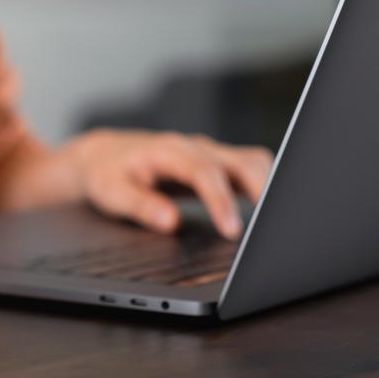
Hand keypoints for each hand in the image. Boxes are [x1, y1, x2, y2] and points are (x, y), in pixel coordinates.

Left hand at [66, 129, 273, 238]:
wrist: (103, 155)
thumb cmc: (107, 174)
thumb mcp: (112, 192)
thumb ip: (141, 206)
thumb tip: (171, 222)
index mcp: (168, 151)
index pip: (205, 172)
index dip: (221, 201)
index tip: (233, 231)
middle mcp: (193, 147)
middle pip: (241, 160)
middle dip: (261, 190)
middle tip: (270, 226)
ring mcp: (207, 152)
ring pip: (251, 161)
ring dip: (267, 185)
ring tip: (275, 219)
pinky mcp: (214, 162)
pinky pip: (248, 167)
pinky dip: (262, 184)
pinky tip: (266, 209)